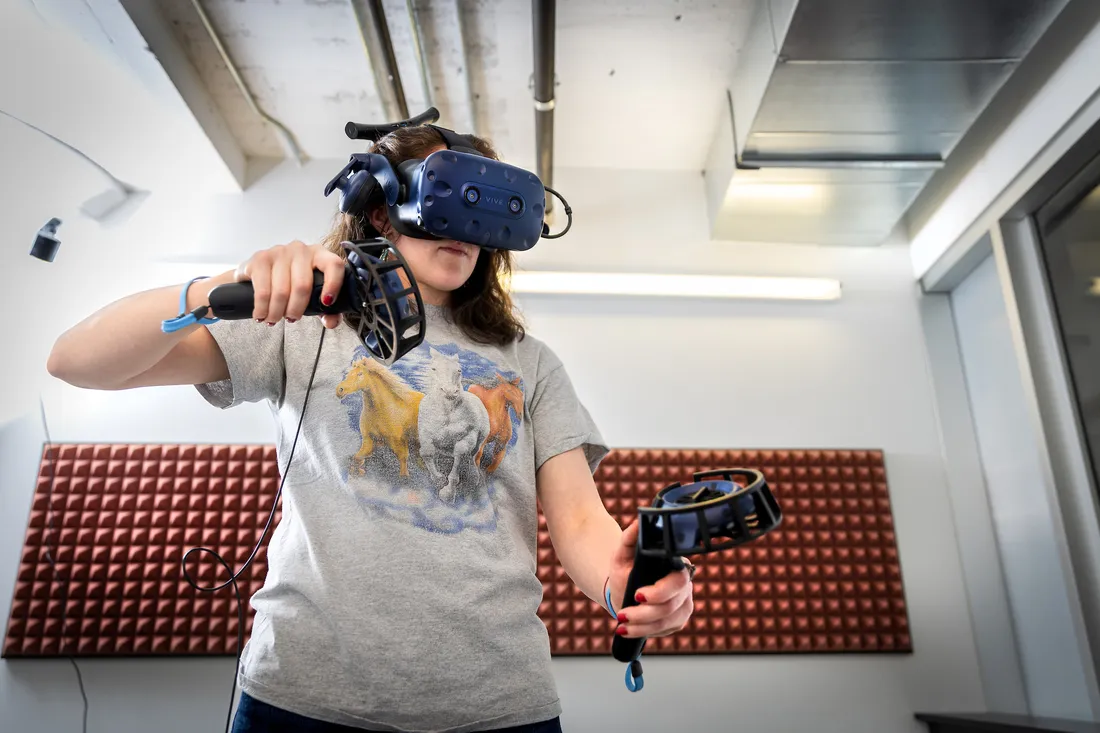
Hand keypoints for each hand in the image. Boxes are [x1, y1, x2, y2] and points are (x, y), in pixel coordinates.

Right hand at [236, 240, 344, 326]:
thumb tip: (330, 322)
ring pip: (281, 290)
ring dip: (277, 312)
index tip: (327, 303)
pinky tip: (261, 314)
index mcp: (320, 255)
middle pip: (302, 285)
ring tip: (274, 319)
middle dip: (296, 309)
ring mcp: (279, 252)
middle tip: (291, 319)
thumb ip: (329, 312)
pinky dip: (262, 307)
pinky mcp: (260, 258)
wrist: (262, 271)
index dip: (333, 284)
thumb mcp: (314, 296)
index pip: (333, 264)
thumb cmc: (294, 283)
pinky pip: (262, 290)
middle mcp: (300, 250)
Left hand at [607, 519, 694, 638]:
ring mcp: (684, 604)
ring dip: (642, 625)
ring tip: (622, 623)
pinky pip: (665, 629)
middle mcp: (684, 585)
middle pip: (672, 604)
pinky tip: (629, 631)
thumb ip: (630, 537)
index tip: (637, 595)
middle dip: (646, 612)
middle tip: (624, 613)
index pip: (677, 580)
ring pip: (667, 620)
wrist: (623, 587)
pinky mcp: (678, 620)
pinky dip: (644, 631)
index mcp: (675, 565)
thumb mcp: (623, 553)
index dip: (659, 591)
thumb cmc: (625, 568)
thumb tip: (638, 522)